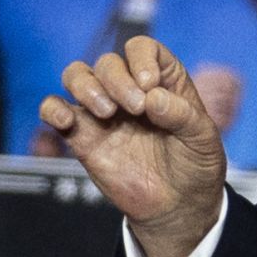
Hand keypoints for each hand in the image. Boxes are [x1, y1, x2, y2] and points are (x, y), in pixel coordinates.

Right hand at [39, 35, 226, 256]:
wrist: (178, 207)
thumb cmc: (195, 166)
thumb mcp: (203, 139)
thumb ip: (183, 115)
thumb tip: (153, 97)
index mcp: (163, 82)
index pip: (142, 48)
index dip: (141, 59)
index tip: (149, 85)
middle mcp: (131, 91)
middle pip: (108, 62)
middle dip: (118, 79)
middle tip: (136, 109)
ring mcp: (104, 112)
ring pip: (77, 76)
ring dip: (85, 85)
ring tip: (107, 112)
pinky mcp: (83, 137)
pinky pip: (55, 110)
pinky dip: (52, 108)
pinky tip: (66, 120)